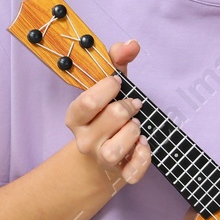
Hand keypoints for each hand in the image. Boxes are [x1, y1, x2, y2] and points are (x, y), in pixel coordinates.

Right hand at [66, 39, 150, 191]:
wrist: (99, 159)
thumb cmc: (105, 115)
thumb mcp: (107, 86)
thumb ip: (116, 61)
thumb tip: (132, 44)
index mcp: (75, 117)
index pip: (88, 101)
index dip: (108, 88)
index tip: (118, 83)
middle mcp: (84, 140)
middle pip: (111, 117)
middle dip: (128, 106)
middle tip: (133, 105)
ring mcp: (101, 159)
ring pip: (117, 149)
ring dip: (133, 132)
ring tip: (136, 126)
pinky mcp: (120, 174)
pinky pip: (134, 171)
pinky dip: (144, 157)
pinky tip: (143, 144)